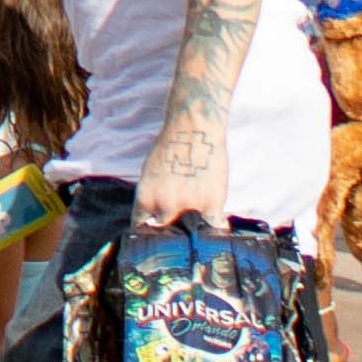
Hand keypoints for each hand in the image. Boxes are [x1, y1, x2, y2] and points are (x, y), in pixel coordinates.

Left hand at [130, 116, 221, 230]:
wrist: (194, 129)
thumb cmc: (171, 146)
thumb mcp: (150, 174)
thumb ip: (153, 196)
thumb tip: (157, 216)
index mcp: (145, 197)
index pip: (141, 227)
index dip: (148, 231)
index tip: (153, 232)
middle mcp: (164, 205)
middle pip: (165, 228)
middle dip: (169, 224)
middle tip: (178, 219)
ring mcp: (188, 206)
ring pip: (191, 228)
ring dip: (194, 222)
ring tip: (199, 213)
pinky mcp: (212, 203)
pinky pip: (215, 225)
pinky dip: (216, 225)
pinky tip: (219, 224)